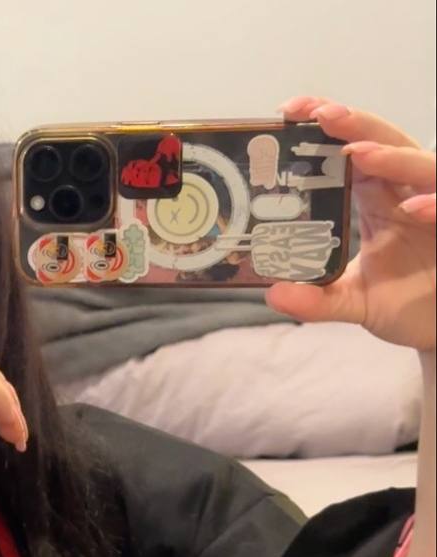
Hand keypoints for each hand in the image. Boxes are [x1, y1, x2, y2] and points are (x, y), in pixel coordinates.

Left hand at [266, 96, 435, 352]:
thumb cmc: (408, 306)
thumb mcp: (354, 303)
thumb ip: (315, 299)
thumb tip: (273, 294)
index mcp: (380, 201)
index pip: (353, 153)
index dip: (329, 130)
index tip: (290, 113)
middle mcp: (410, 196)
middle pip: (386, 144)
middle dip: (356, 124)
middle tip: (321, 113)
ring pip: (425, 167)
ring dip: (395, 157)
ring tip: (359, 153)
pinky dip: (436, 204)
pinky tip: (415, 207)